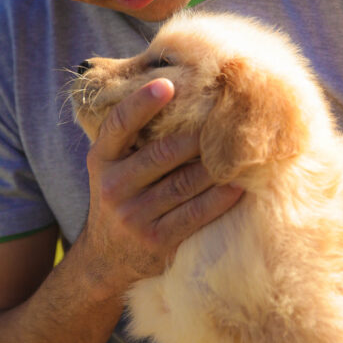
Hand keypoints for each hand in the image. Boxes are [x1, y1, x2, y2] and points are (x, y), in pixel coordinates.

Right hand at [79, 78, 242, 294]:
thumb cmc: (121, 194)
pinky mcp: (156, 241)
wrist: (105, 258)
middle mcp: (113, 186)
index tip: (168, 83)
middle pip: (162, 154)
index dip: (142, 102)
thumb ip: (132, 136)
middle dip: (197, 136)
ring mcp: (134, 216)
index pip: (120, 124)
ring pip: (184, 183)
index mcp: (102, 159)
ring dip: (215, 165)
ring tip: (241, 148)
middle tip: (227, 117)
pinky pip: (195, 214)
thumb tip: (173, 86)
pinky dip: (220, 199)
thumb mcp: (112, 165)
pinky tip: (238, 186)